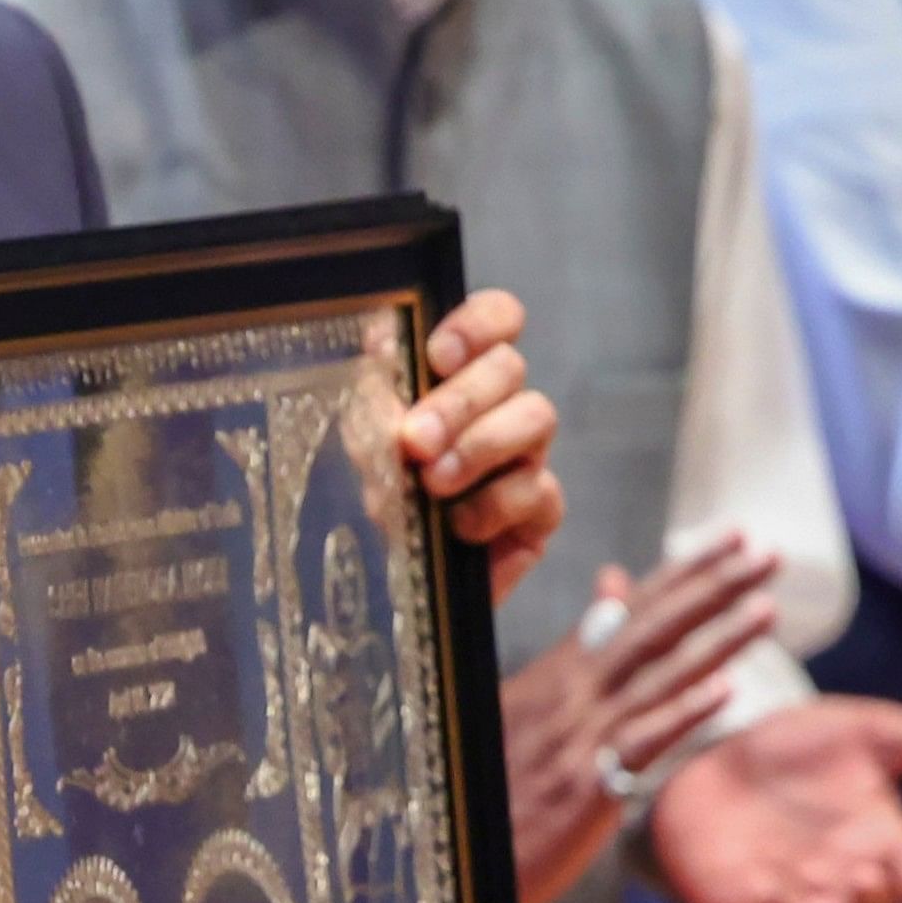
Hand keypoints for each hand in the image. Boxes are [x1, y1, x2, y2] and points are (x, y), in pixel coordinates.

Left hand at [400, 288, 560, 601]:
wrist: (382, 584)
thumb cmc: (372, 496)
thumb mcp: (361, 441)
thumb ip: (374, 392)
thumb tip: (383, 343)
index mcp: (460, 372)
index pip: (498, 318)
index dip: (478, 325)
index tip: (437, 355)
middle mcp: (501, 405)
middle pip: (510, 367)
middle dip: (460, 401)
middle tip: (415, 440)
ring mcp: (527, 456)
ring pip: (537, 417)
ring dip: (481, 445)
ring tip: (434, 480)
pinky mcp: (539, 513)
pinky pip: (540, 491)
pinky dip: (495, 504)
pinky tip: (457, 525)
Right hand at [500, 536, 781, 902]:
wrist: (439, 854)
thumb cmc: (484, 789)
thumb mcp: (525, 705)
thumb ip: (578, 646)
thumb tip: (615, 582)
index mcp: (556, 673)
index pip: (632, 608)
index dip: (687, 570)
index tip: (737, 536)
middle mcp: (568, 695)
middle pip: (651, 628)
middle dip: (713, 587)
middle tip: (768, 553)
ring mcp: (575, 739)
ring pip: (656, 678)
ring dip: (714, 641)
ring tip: (766, 609)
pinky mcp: (581, 789)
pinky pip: (639, 744)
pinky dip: (681, 715)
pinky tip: (725, 692)